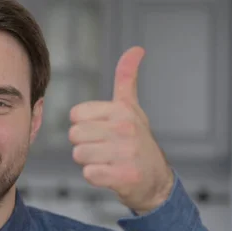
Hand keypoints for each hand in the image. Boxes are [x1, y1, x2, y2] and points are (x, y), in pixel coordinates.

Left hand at [68, 46, 173, 214]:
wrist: (157, 180)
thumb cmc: (138, 141)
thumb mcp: (132, 108)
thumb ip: (127, 78)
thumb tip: (136, 49)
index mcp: (122, 110)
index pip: (76, 114)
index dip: (83, 125)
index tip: (101, 131)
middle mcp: (125, 129)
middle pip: (74, 135)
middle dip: (84, 144)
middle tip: (104, 149)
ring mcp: (125, 153)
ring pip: (79, 154)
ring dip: (89, 161)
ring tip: (108, 160)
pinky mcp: (123, 176)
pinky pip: (88, 174)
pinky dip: (95, 176)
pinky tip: (110, 173)